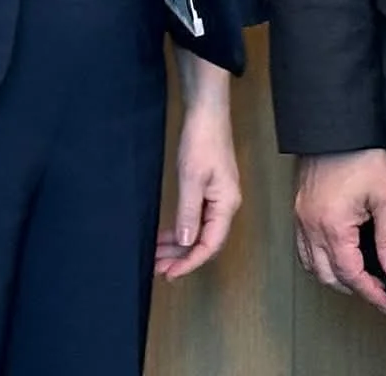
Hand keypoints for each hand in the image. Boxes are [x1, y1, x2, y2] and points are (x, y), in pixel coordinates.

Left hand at [156, 104, 242, 279]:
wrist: (206, 112)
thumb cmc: (202, 139)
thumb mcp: (191, 178)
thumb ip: (189, 212)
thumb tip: (187, 242)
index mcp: (226, 204)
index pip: (210, 244)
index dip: (190, 262)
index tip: (171, 273)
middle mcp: (225, 204)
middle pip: (206, 241)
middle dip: (182, 257)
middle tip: (159, 267)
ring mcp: (218, 197)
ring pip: (200, 231)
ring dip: (180, 245)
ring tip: (158, 255)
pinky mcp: (209, 189)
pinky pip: (197, 218)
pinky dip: (182, 229)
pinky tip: (167, 235)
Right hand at [293, 148, 385, 312]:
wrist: (334, 126)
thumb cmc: (361, 156)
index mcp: (333, 227)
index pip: (351, 275)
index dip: (370, 293)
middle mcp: (311, 228)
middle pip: (328, 276)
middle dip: (353, 288)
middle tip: (377, 290)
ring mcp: (301, 219)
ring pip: (312, 265)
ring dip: (334, 277)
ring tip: (359, 276)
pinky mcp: (299, 209)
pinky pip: (303, 248)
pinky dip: (319, 260)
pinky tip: (336, 255)